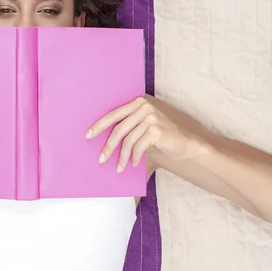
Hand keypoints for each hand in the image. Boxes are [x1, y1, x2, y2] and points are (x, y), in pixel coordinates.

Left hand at [86, 95, 204, 172]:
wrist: (184, 143)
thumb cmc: (159, 136)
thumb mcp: (141, 127)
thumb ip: (127, 126)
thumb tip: (102, 139)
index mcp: (137, 103)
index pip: (113, 114)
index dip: (99, 125)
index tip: (88, 135)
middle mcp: (143, 107)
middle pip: (119, 129)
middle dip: (108, 146)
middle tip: (101, 159)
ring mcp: (151, 118)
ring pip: (128, 140)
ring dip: (122, 156)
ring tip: (119, 167)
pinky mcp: (156, 130)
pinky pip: (138, 147)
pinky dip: (134, 157)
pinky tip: (133, 163)